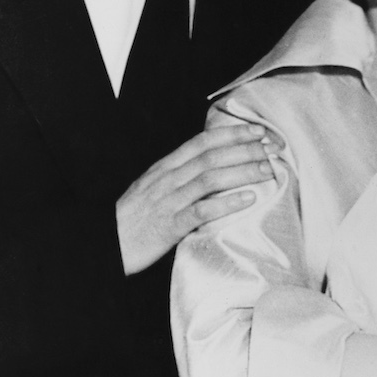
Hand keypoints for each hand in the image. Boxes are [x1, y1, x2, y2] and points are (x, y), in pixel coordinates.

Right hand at [116, 124, 279, 273]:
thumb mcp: (154, 188)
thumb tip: (212, 165)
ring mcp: (168, 202)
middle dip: (244, 149)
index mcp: (165, 167)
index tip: (258, 131)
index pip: (202, 142)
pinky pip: (202, 211)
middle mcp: (167, 179)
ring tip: (267, 170)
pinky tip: (248, 199)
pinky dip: (227, 203)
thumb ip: (180, 175)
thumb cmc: (133, 218)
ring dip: (242, 171)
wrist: (104, 245)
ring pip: (209, 178)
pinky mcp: (168, 227)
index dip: (232, 133)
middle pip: (211, 156)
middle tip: (272, 148)